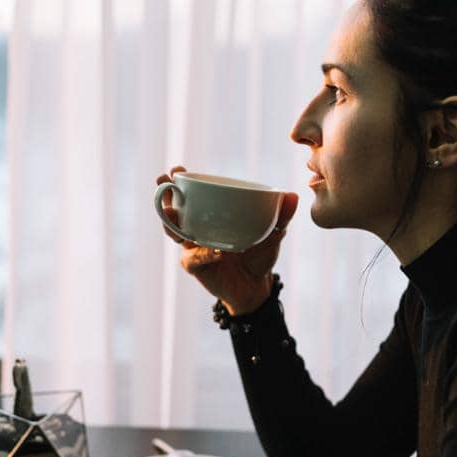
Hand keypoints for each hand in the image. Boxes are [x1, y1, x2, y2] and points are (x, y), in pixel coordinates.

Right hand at [156, 165, 299, 314]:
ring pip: (173, 231)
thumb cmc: (260, 256)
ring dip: (171, 221)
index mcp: (210, 215)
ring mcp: (193, 247)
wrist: (257, 286)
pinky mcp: (195, 266)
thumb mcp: (273, 233)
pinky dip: (203, 253)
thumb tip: (292, 195)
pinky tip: (216, 251)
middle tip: (164, 181)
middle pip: (173, 209)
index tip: (177, 169)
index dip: (178, 181)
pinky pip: (194, 258)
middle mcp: (196, 228)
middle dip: (164, 195)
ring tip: (174, 212)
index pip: (190, 194)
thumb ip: (282, 216)